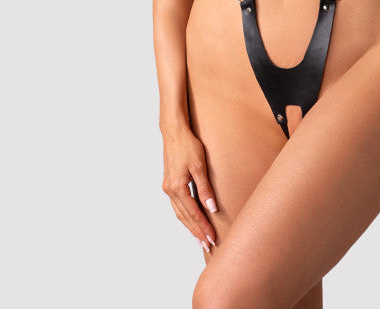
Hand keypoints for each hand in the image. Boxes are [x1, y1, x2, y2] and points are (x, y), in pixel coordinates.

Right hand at [161, 125, 217, 251]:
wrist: (174, 133)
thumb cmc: (188, 146)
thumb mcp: (200, 166)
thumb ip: (205, 189)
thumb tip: (212, 208)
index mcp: (177, 187)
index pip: (193, 213)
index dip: (203, 227)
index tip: (212, 238)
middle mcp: (170, 191)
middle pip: (185, 217)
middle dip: (196, 232)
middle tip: (207, 245)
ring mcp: (168, 188)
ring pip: (179, 214)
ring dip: (190, 227)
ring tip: (200, 238)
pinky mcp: (169, 185)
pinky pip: (177, 206)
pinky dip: (185, 216)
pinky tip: (191, 221)